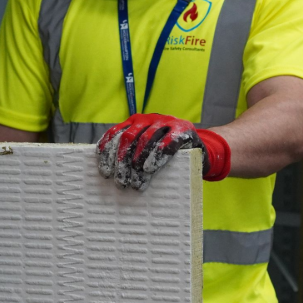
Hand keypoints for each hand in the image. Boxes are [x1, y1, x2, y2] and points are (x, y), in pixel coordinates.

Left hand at [97, 113, 230, 190]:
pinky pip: (168, 142)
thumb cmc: (165, 155)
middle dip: (121, 162)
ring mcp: (166, 121)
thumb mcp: (145, 152)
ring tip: (135, 182)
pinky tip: (150, 169)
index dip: (108, 152)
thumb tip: (110, 175)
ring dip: (138, 162)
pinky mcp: (183, 129)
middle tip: (121, 183)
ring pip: (146, 139)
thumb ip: (130, 156)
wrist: (198, 150)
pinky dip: (157, 155)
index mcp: (134, 122)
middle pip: (128, 138)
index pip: (115, 134)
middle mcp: (148, 119)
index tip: (105, 172)